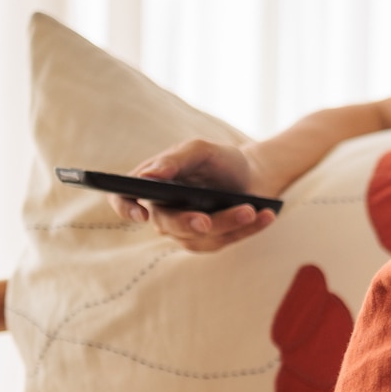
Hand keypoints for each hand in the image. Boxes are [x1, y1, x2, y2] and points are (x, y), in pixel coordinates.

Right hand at [111, 138, 279, 252]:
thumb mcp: (201, 150)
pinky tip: (267, 215)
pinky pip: (228, 240)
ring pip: (202, 237)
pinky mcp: (213, 241)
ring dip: (230, 223)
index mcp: (151, 186)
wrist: (254, 174)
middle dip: (190, 222)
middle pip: (169, 224)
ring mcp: (188, 231)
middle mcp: (164, 212)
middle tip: (206, 220)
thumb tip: (148, 175)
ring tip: (254, 209)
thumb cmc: (220, 160)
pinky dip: (249, 228)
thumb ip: (175, 159)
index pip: (124, 200)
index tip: (141, 213)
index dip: (126, 208)